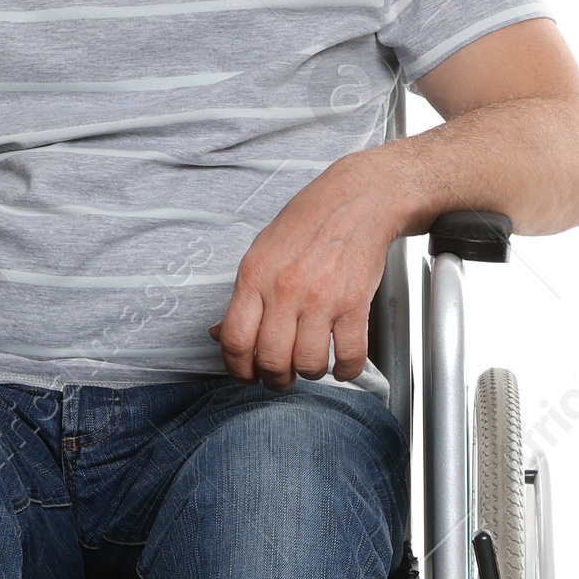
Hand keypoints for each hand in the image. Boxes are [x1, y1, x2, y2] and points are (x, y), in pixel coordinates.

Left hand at [210, 161, 393, 389]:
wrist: (358, 199)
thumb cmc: (310, 221)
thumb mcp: (262, 251)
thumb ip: (243, 296)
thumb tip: (219, 333)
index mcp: (255, 276)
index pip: (235, 340)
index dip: (238, 368)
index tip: (246, 374)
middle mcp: (285, 289)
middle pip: (272, 360)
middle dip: (275, 379)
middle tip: (281, 377)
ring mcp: (321, 298)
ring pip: (309, 363)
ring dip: (310, 373)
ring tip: (312, 364)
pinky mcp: (354, 304)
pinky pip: (349, 355)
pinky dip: (346, 370)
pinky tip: (343, 364)